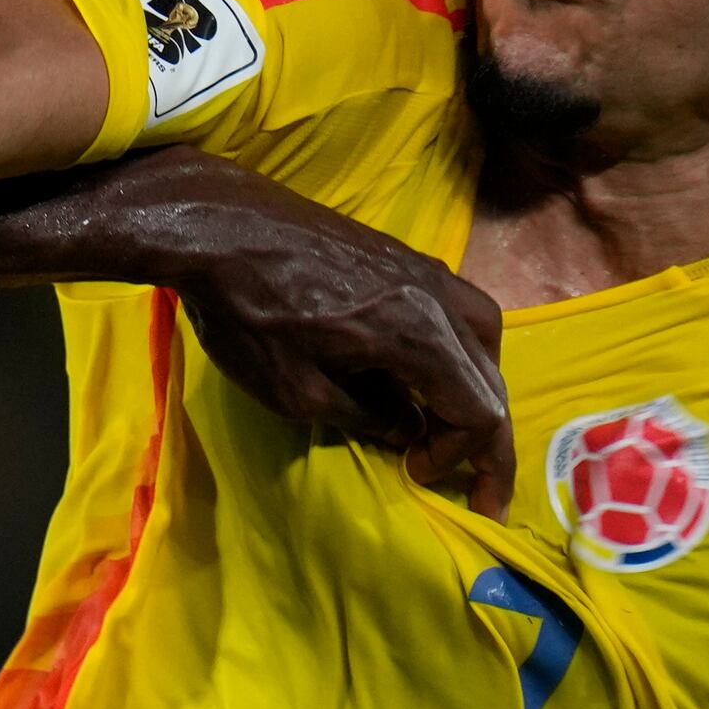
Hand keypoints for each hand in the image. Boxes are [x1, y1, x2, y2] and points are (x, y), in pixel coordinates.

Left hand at [168, 187, 513, 509]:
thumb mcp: (296, 391)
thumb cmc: (248, 314)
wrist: (218, 227)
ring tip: (446, 420)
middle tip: (471, 481)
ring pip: (481, 337)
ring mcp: (423, 269)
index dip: (459, 456)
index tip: (417, 474)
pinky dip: (451, 349)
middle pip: (490, 376)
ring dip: (473, 386)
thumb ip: (366, 415)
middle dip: (481, 436)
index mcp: (420, 334)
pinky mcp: (401, 256)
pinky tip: (419, 369)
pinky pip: (452, 309)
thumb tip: (410, 430)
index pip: (479, 410)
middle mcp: (438, 296)